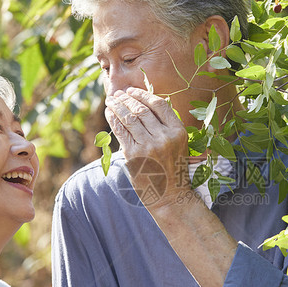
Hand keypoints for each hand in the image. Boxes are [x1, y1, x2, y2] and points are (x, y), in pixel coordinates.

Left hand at [105, 88, 191, 209]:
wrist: (169, 195)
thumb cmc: (172, 169)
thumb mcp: (178, 144)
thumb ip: (165, 126)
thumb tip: (145, 104)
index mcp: (178, 131)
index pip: (159, 105)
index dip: (143, 95)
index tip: (132, 91)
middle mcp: (164, 137)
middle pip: (141, 109)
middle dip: (127, 99)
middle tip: (118, 94)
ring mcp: (148, 146)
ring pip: (129, 118)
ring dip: (117, 106)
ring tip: (111, 100)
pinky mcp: (133, 154)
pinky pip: (120, 131)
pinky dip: (113, 119)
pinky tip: (109, 113)